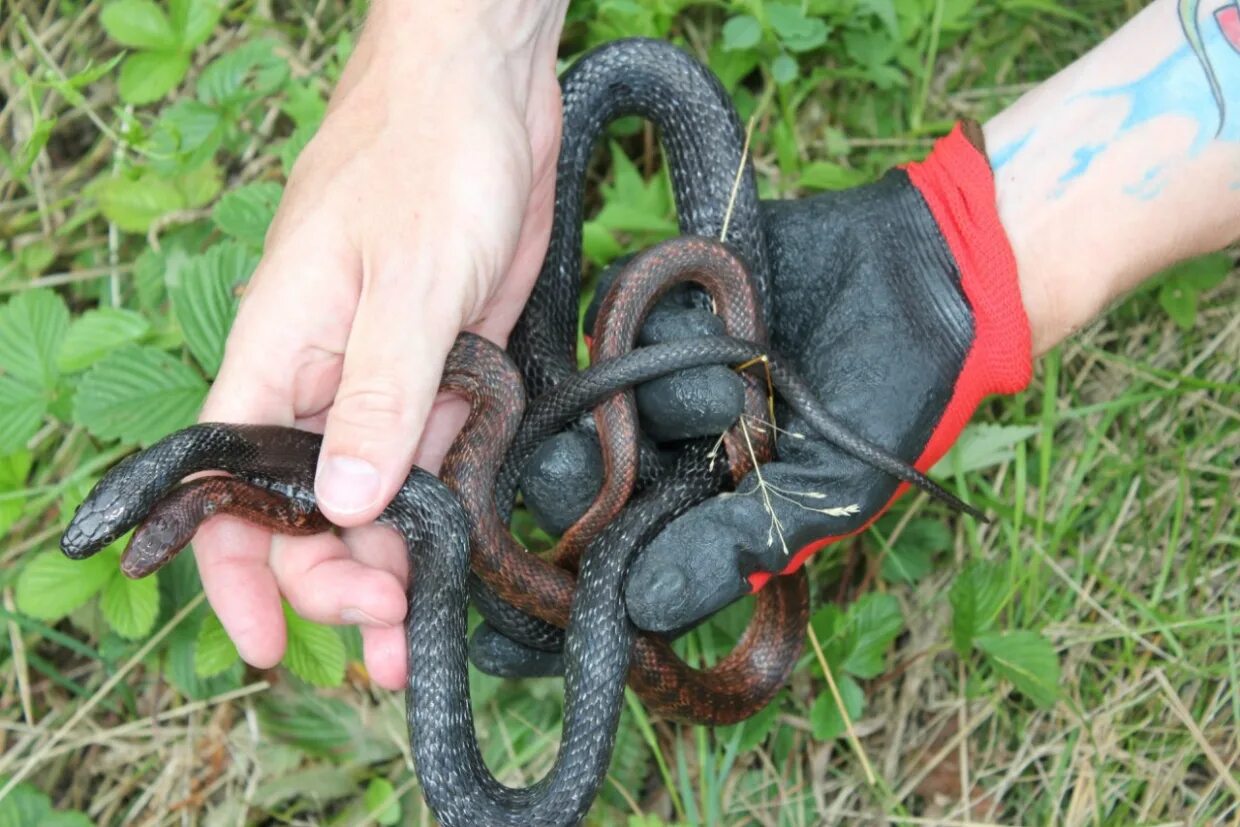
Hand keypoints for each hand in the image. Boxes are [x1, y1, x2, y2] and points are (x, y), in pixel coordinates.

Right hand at [193, 0, 565, 689]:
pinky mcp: (444, 364)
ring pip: (376, 492)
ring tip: (424, 631)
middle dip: (339, 581)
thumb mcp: (407, 281)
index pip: (229, 489)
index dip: (240, 574)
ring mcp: (383, 375)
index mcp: (275, 356)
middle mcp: (319, 377)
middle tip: (394, 631)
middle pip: (308, 508)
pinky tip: (459, 551)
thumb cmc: (426, 154)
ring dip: (394, 561)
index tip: (275, 647)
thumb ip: (378, 397)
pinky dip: (442, 505)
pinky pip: (434, 452)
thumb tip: (344, 506)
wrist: (484, 89)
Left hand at [524, 123, 1032, 630]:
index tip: (546, 536)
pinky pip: (622, 297)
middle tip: (568, 456)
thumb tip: (643, 611)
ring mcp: (667, 361)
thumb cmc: (896, 400)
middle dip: (581, 457)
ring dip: (656, 372)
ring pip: (603, 375)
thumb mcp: (830, 492)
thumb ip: (739, 547)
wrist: (934, 280)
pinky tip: (724, 303)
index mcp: (704, 497)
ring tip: (742, 358)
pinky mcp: (672, 291)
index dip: (576, 535)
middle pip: (584, 454)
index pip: (618, 531)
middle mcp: (674, 433)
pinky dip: (654, 301)